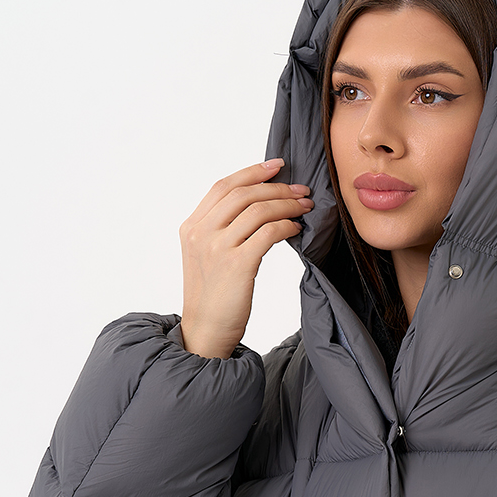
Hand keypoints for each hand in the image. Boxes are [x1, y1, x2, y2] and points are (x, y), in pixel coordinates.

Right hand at [178, 159, 312, 357]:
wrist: (205, 332)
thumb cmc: (213, 297)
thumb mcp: (207, 256)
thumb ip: (221, 230)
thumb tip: (258, 206)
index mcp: (191, 227)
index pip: (223, 186)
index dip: (252, 172)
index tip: (277, 165)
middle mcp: (201, 232)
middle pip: (243, 194)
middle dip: (277, 187)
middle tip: (301, 190)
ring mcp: (217, 247)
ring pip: (258, 210)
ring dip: (286, 204)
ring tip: (305, 207)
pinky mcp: (237, 264)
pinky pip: (268, 233)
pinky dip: (286, 226)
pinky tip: (296, 229)